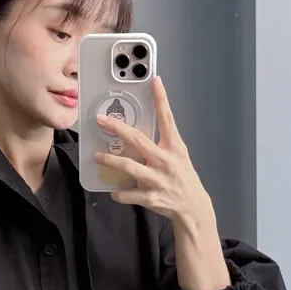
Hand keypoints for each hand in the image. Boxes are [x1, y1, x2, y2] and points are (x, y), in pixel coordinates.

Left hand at [94, 76, 213, 228]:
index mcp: (174, 147)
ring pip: (129, 167)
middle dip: (117, 128)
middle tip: (101, 120)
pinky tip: (113, 190)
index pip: (167, 119)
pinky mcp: (151, 198)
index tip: (154, 81)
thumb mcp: (178, 155)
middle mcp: (166, 161)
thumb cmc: (182, 178)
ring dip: (110, 161)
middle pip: (138, 140)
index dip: (161, 99)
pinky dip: (118, 192)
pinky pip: (128, 194)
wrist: (193, 207)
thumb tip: (138, 131)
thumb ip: (161, 143)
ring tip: (97, 157)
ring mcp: (158, 180)